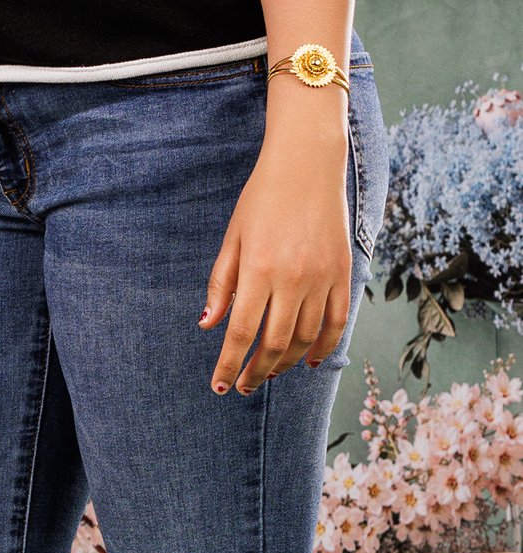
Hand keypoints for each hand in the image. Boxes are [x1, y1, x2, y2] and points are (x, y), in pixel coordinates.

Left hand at [201, 117, 352, 394]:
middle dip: (256, 371)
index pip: (241, 332)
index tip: (220, 386)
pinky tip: (309, 361)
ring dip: (287, 362)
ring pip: (306, 338)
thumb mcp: (232, 239)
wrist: (307, 166)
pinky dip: (325, 347)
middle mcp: (292, 279)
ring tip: (270, 372)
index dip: (230, 364)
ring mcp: (322, 278)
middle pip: (275, 343)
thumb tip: (208, 325)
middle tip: (243, 386)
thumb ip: (221, 285)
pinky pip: (337, 322)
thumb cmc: (261, 199)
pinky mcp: (343, 274)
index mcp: (258, 269)